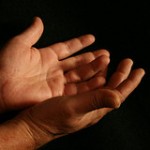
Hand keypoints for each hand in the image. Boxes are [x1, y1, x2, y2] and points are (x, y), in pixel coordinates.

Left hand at [0, 17, 109, 111]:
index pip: (68, 47)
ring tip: (106, 62)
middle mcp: (54, 69)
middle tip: (106, 53)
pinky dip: (88, 83)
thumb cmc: (5, 65)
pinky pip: (76, 88)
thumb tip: (38, 20)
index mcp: (47, 56)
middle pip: (77, 62)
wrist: (0, 88)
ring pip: (79, 74)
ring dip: (93, 68)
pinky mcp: (57, 94)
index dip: (80, 43)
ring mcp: (57, 82)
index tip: (92, 38)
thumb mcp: (19, 44)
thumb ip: (32, 33)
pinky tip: (99, 78)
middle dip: (91, 57)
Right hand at [15, 58, 144, 148]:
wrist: (32, 125)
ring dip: (106, 71)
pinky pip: (88, 84)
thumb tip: (119, 99)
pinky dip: (93, 74)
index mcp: (96, 109)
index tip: (139, 70)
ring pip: (100, 84)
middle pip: (112, 88)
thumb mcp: (73, 108)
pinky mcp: (73, 99)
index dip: (131, 82)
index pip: (119, 94)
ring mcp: (83, 102)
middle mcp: (92, 106)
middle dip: (121, 74)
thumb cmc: (50, 119)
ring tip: (108, 60)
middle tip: (126, 61)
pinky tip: (92, 69)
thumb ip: (95, 102)